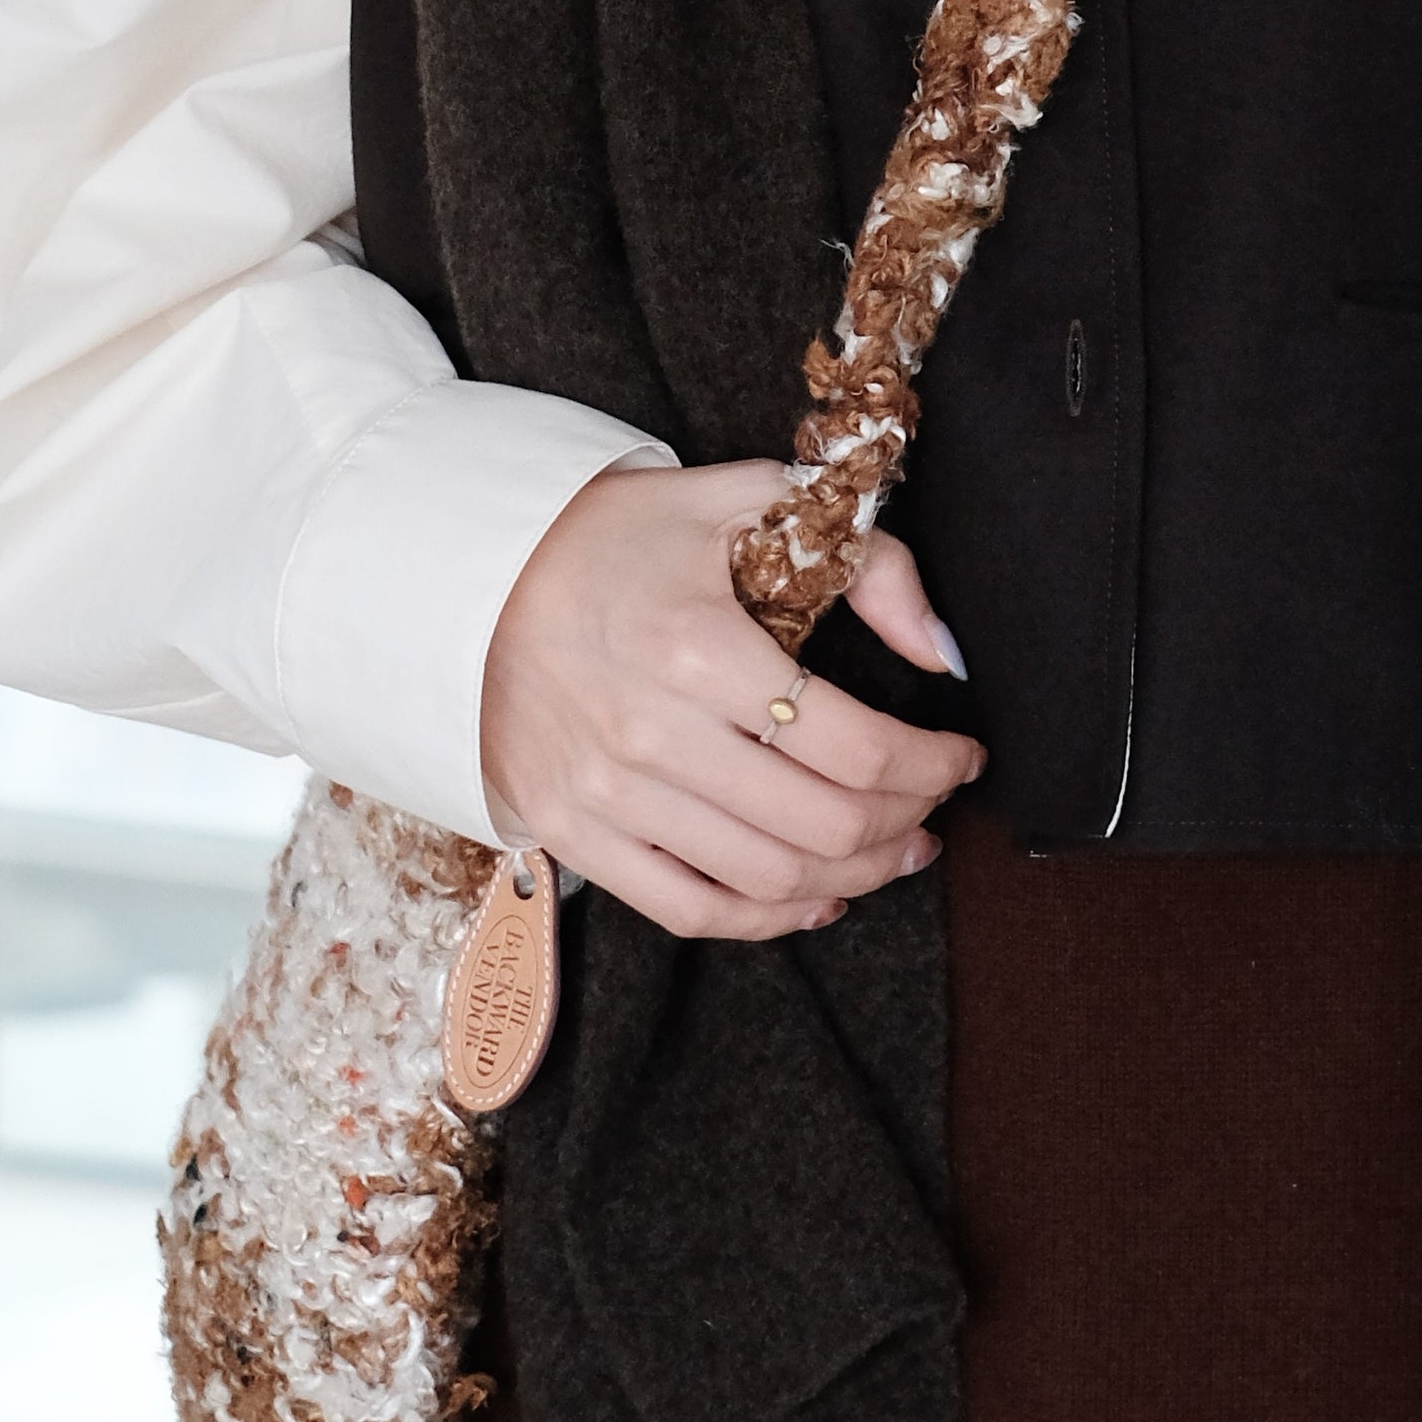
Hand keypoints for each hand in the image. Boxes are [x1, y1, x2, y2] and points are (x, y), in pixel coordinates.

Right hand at [476, 459, 982, 942]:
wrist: (460, 572)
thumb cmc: (612, 533)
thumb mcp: (742, 500)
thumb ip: (863, 560)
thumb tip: (942, 652)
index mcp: (701, 647)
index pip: (857, 747)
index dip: (932, 764)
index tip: (961, 755)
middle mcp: (652, 734)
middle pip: (823, 826)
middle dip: (905, 825)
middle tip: (932, 807)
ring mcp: (606, 795)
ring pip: (768, 881)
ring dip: (855, 877)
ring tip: (893, 851)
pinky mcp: (569, 832)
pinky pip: (689, 911)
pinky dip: (767, 921)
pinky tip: (815, 897)